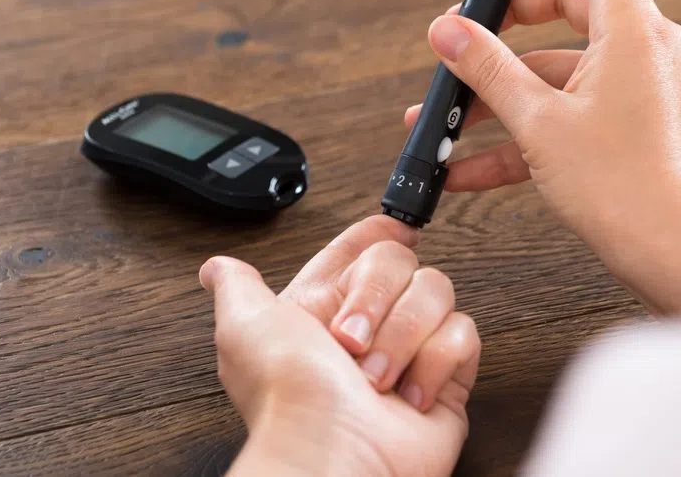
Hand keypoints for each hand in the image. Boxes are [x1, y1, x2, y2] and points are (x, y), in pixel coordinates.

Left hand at [199, 215, 479, 476]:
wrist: (333, 457)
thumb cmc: (288, 395)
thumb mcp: (243, 325)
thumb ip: (237, 285)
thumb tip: (218, 267)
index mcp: (322, 308)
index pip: (362, 249)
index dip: (379, 232)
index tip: (395, 226)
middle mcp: (368, 326)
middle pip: (401, 261)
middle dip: (376, 297)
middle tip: (351, 339)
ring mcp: (409, 352)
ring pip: (436, 291)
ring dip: (403, 335)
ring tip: (376, 378)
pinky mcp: (445, 380)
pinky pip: (462, 334)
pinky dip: (436, 362)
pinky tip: (409, 393)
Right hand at [406, 0, 680, 304]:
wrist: (674, 254)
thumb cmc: (623, 191)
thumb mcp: (538, 123)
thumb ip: (487, 70)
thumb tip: (447, 31)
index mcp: (632, 27)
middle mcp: (644, 44)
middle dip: (503, 25)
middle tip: (458, 46)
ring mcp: (640, 82)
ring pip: (558, 63)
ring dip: (499, 91)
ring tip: (441, 123)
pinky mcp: (631, 118)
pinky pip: (568, 105)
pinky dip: (522, 126)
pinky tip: (466, 166)